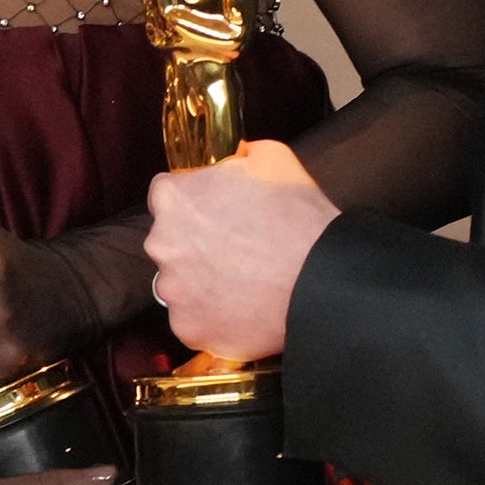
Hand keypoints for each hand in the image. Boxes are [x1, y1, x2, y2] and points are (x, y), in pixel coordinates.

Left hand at [145, 141, 340, 360]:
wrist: (322, 280)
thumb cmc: (298, 217)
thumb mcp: (271, 158)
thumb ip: (238, 155)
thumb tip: (235, 161)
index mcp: (174, 200)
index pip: (166, 195)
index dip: (194, 201)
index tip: (214, 211)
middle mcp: (162, 244)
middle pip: (170, 241)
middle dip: (194, 243)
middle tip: (235, 249)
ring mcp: (173, 291)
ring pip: (180, 283)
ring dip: (202, 282)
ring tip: (243, 282)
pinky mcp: (188, 329)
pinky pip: (194, 320)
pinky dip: (213, 316)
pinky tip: (243, 308)